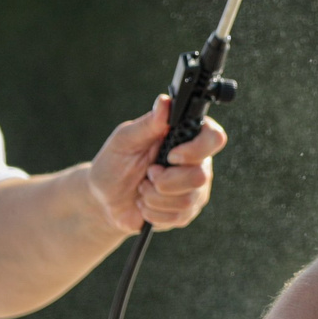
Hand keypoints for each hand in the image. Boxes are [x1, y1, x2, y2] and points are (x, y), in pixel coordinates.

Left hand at [88, 96, 227, 234]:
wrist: (103, 200)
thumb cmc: (114, 163)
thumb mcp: (125, 140)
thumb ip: (149, 123)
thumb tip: (165, 102)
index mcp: (185, 138)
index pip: (214, 137)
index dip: (197, 149)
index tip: (171, 156)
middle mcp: (197, 163)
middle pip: (201, 175)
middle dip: (166, 180)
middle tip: (148, 174)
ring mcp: (194, 190)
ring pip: (188, 199)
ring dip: (155, 196)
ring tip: (143, 189)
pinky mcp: (186, 212)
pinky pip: (178, 216)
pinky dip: (154, 212)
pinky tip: (145, 204)